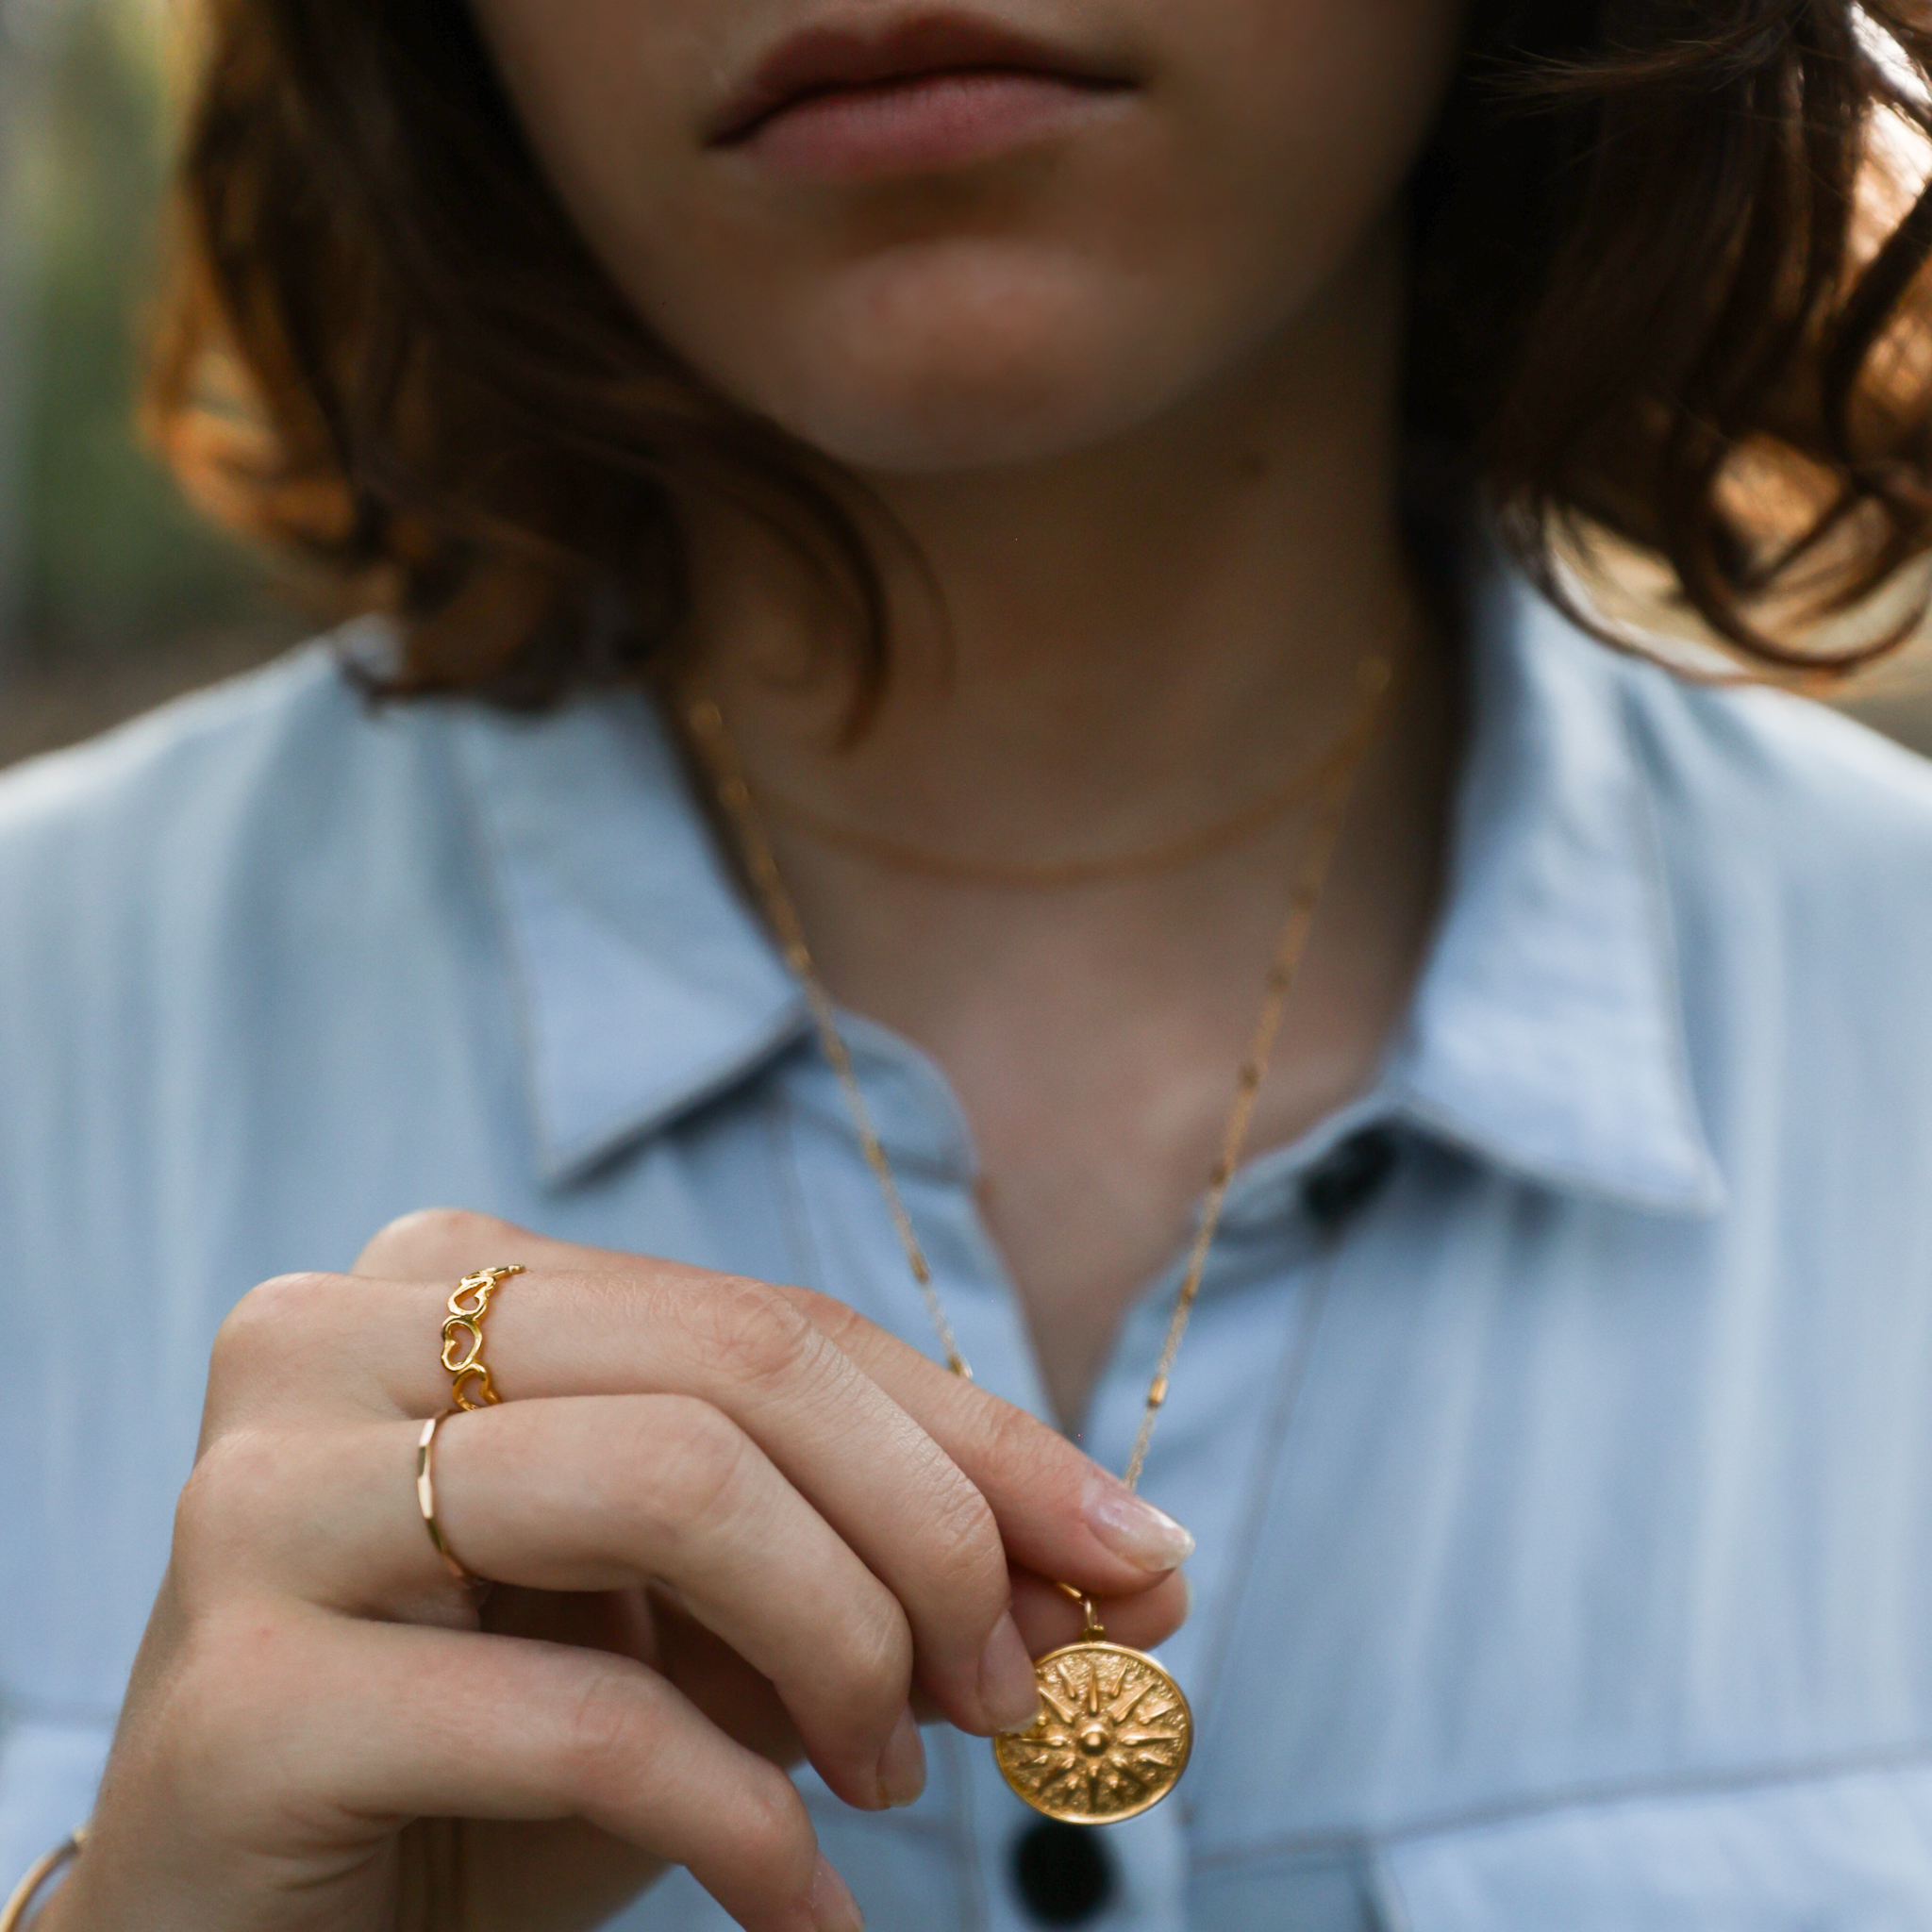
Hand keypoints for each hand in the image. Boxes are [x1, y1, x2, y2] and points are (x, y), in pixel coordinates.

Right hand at [49, 1211, 1190, 1931]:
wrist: (247, 1927)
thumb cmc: (490, 1757)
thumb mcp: (708, 1630)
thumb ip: (890, 1567)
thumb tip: (1144, 1567)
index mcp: (447, 1275)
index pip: (773, 1322)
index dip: (978, 1437)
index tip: (1134, 1558)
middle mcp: (335, 1338)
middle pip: (734, 1371)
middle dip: (930, 1532)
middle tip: (1017, 1693)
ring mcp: (266, 1501)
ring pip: (671, 1488)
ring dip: (846, 1650)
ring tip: (894, 1783)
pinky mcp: (241, 1698)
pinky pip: (585, 1722)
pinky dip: (747, 1827)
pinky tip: (802, 1911)